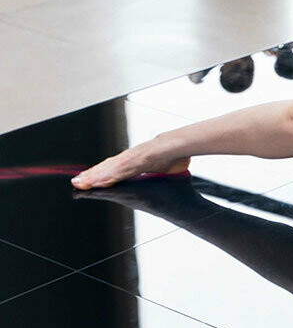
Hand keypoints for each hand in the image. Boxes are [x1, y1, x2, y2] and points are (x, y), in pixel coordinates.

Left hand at [71, 137, 189, 188]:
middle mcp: (130, 160)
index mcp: (135, 163)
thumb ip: (156, 174)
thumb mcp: (162, 171)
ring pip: (110, 169)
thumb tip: (160, 177)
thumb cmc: (172, 157)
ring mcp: (133, 159)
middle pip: (106, 169)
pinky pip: (120, 170)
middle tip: (76, 182)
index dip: (99, 176)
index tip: (86, 182)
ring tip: (81, 182)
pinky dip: (109, 175)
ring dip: (95, 176)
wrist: (182, 145)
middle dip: (90, 176)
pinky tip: (99, 181)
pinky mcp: (138, 160)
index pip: (113, 170)